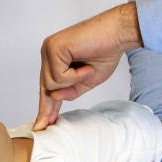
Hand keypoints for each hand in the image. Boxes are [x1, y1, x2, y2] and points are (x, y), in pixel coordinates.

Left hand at [33, 3, 142, 130]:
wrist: (118, 34)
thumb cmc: (105, 52)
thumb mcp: (87, 81)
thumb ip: (71, 91)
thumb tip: (54, 97)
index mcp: (55, 60)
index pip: (47, 87)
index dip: (46, 106)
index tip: (43, 124)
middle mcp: (49, 53)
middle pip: (44, 87)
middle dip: (47, 107)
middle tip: (44, 125)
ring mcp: (49, 49)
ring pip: (51, 84)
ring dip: (72, 82)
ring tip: (88, 70)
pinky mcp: (54, 47)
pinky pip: (59, 76)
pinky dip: (75, 75)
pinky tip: (86, 66)